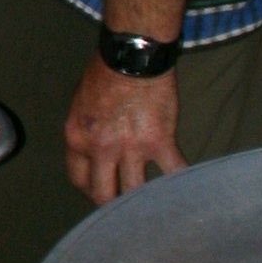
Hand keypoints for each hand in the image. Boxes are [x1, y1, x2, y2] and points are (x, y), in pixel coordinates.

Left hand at [63, 56, 185, 203]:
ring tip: (154, 205)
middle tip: (126, 207)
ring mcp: (130, 147)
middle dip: (115, 204)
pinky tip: (184, 189)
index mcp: (77, 138)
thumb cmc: (107, 71)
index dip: (91, 190)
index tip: (102, 191)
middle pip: (104, 196)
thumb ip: (86, 132)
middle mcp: (100, 148)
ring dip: (145, 200)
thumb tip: (94, 152)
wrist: (133, 54)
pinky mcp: (158, 141)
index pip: (79, 179)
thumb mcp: (80, 104)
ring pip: (135, 192)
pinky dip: (179, 183)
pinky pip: (172, 172)